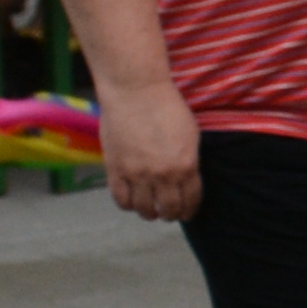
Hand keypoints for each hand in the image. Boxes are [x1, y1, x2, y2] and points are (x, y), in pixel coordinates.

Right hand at [100, 79, 204, 224]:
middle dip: (171, 214)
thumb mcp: (190, 134)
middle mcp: (163, 175)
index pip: (191, 200)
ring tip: (150, 211)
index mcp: (186, 166)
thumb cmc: (167, 107)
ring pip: (144, 209)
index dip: (190, 210)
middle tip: (169, 214)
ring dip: (149, 213)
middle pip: (169, 209)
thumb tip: (186, 179)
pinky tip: (132, 201)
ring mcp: (137, 174)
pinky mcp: (115, 170)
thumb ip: (188, 160)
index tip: (187, 212)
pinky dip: (128, 205)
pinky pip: (121, 200)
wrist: (136, 92)